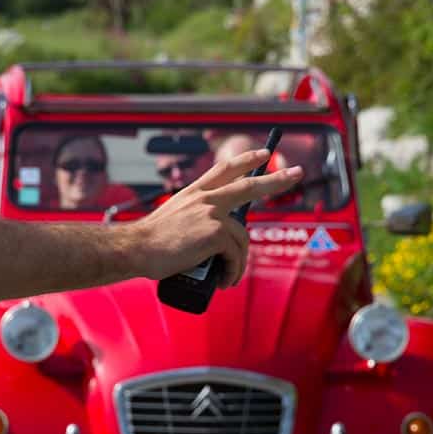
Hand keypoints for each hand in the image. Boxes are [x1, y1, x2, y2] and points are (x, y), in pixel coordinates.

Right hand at [129, 149, 302, 287]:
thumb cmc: (148, 243)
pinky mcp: (215, 233)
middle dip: (277, 179)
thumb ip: (194, 222)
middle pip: (249, 185)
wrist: (135, 249)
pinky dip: (233, 271)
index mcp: (194, 193)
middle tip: (297, 173)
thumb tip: (213, 243)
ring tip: (229, 278)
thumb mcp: (173, 221)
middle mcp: (205, 198)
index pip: (225, 169)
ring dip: (240, 262)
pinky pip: (235, 255)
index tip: (263, 153)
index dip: (246, 159)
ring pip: (242, 237)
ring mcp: (212, 214)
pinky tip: (224, 281)